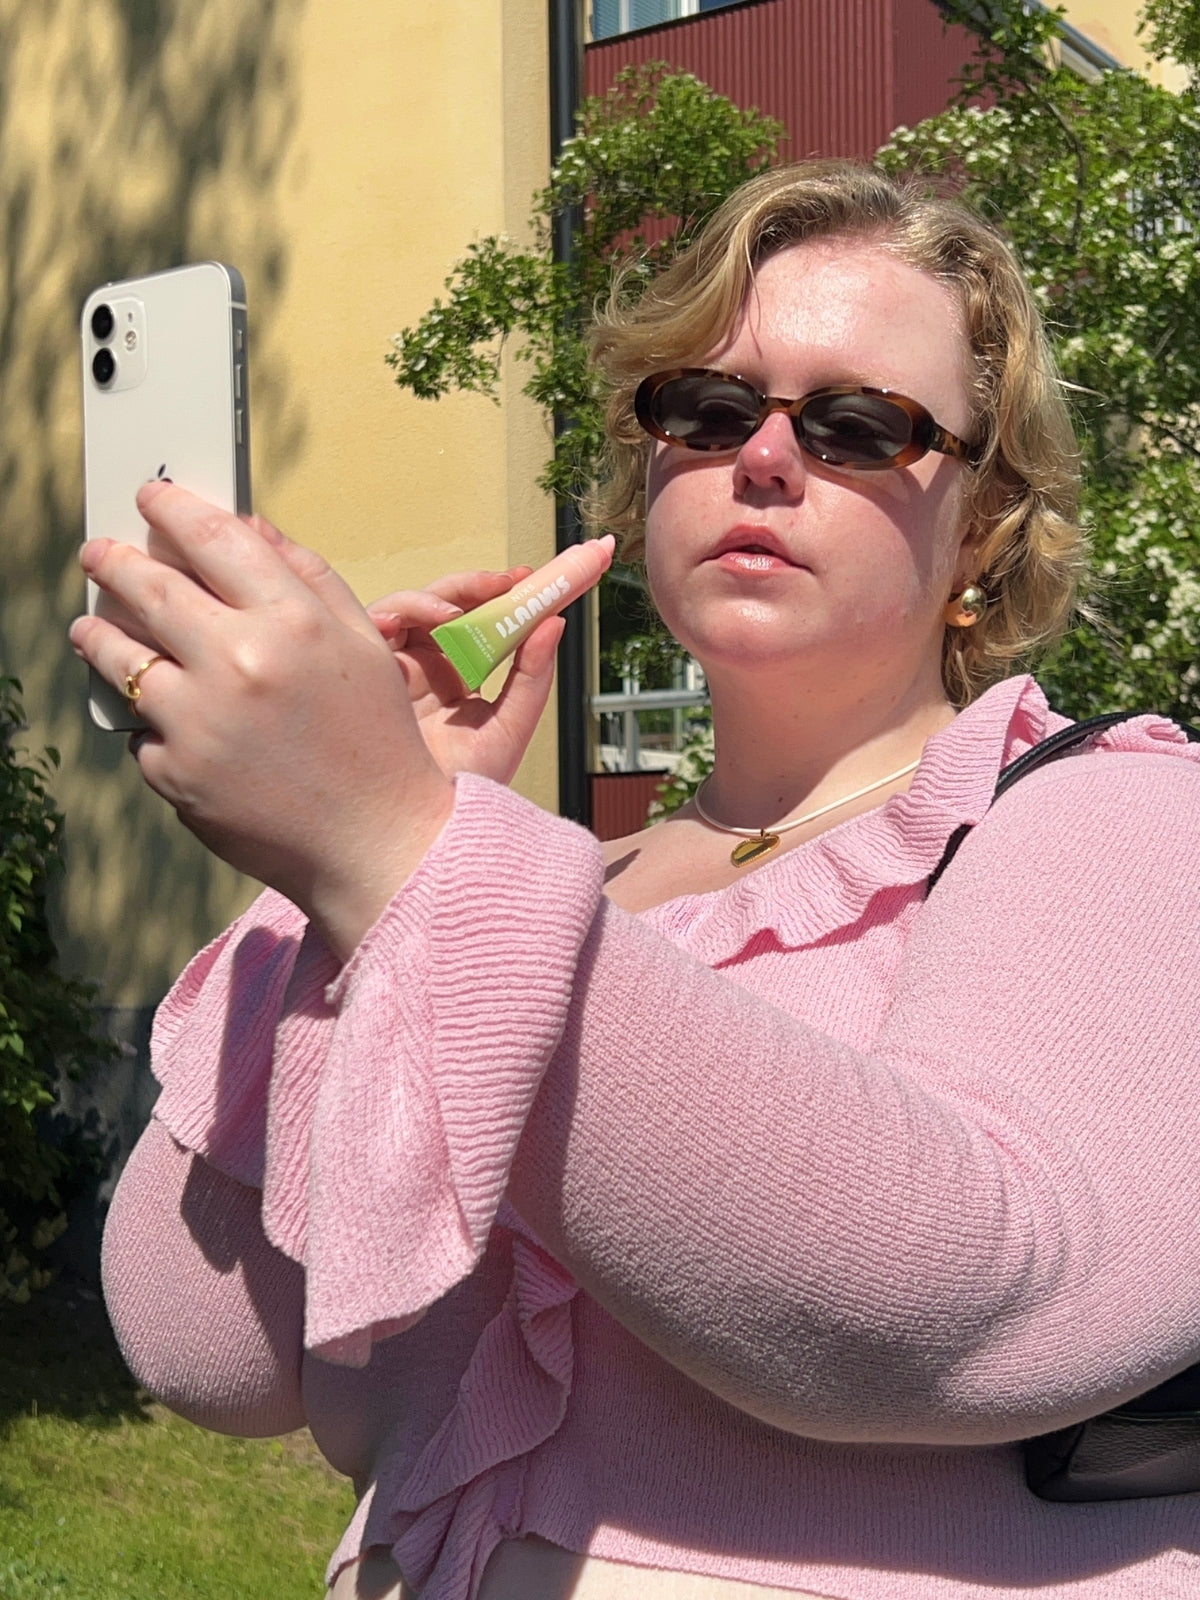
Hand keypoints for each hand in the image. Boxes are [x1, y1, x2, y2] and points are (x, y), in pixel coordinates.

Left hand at [70, 484, 453, 960]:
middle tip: (100, 552)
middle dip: (114, 561)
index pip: (214, 538)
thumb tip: (250, 527)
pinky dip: (146, 718)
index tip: (152, 497)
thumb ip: (309, 578)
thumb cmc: (378, 742)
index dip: (172, 509)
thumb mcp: (365, 646)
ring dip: (98, 632)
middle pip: (149, 587)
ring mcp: (198, 720)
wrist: (376, 843)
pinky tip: (162, 715)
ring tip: (92, 625)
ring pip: (118, 655)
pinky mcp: (173, 772)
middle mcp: (238, 662)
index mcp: (292, 621)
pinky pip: (140, 728)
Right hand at [365, 568, 564, 785]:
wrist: (421, 831)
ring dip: (436, 598)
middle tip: (505, 581)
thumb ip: (532, 677)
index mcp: (456, 679)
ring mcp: (389, 669)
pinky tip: (415, 621)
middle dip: (473, 586)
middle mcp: (421, 669)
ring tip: (462, 608)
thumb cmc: (463, 790)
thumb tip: (554, 623)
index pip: (478, 625)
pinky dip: (394, 614)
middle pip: (444, 609)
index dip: (499, 597)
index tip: (527, 577)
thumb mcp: (509, 729)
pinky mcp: (359, 673)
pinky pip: (372, 629)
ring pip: (408, 609)